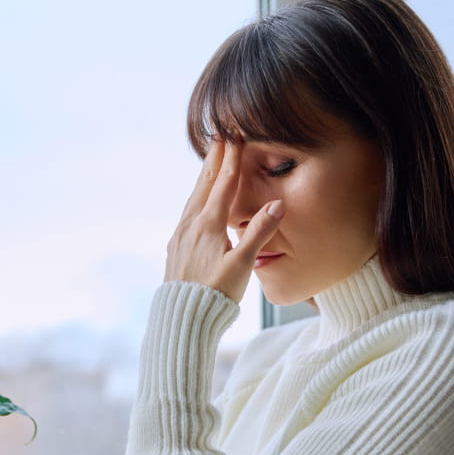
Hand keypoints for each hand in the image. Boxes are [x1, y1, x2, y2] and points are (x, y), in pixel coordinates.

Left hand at [164, 139, 284, 301]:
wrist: (182, 318)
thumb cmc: (215, 295)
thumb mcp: (242, 265)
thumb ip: (259, 233)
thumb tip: (277, 205)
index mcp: (208, 225)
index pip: (223, 184)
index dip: (231, 159)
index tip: (234, 136)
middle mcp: (191, 225)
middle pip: (204, 185)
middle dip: (214, 160)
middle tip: (218, 136)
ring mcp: (180, 236)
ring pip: (193, 198)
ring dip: (203, 177)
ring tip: (209, 161)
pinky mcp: (176, 247)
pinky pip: (187, 212)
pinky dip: (195, 197)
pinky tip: (197, 202)